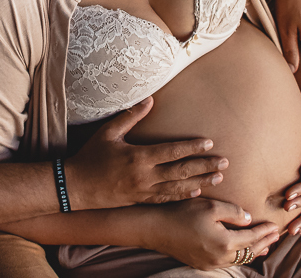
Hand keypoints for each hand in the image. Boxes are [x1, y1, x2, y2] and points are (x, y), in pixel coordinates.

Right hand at [65, 97, 227, 208]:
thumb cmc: (90, 156)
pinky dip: (183, 196)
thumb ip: (130, 117)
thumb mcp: (108, 133)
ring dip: (200, 182)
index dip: (192, 148)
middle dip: (204, 166)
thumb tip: (149, 100)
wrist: (76, 186)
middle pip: (181, 171)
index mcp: (138, 157)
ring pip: (178, 188)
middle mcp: (144, 176)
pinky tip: (196, 192)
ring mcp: (144, 191)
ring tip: (218, 178)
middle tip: (224, 162)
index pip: (171, 152)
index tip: (209, 143)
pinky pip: (166, 199)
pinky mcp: (141, 201)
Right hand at [143, 198, 279, 269]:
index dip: (265, 231)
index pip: (252, 238)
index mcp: (225, 243)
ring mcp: (211, 264)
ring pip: (239, 259)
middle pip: (249, 252)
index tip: (276, 225)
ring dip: (253, 251)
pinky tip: (242, 250)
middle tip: (276, 235)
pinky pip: (228, 262)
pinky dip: (239, 255)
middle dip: (264, 243)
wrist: (157, 229)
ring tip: (265, 245)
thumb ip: (233, 212)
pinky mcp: (203, 264)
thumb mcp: (210, 206)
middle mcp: (220, 258)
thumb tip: (249, 218)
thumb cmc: (182, 214)